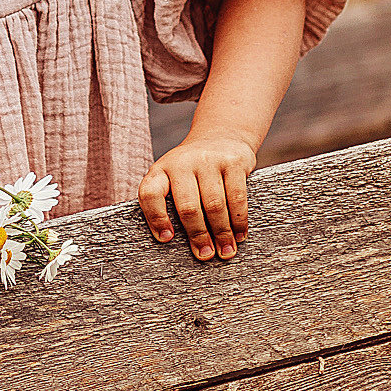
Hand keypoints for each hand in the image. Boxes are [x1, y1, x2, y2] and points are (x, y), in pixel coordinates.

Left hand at [138, 133, 256, 260]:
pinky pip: (236, 196)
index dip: (156, 218)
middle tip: (205, 255)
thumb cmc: (192, 169)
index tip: (166, 239)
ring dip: (221, 233)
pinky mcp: (233, 161)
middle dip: (198, 235)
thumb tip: (177, 244)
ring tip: (226, 251)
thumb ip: (171, 203)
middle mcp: (182, 162)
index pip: (151, 193)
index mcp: (161, 170)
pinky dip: (239, 220)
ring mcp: (208, 160)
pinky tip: (239, 234)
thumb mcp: (173, 177)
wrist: (221, 135)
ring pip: (214, 205)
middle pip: (187, 206)